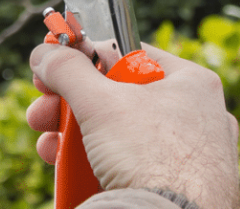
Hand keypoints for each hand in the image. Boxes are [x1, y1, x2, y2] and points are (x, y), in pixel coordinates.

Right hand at [27, 42, 239, 208]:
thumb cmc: (155, 159)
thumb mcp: (102, 104)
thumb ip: (69, 71)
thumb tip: (45, 53)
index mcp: (191, 82)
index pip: (130, 55)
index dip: (88, 57)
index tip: (55, 64)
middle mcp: (196, 115)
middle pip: (120, 98)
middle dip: (71, 106)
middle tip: (43, 112)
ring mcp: (189, 155)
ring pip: (122, 135)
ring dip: (76, 139)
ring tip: (49, 148)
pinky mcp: (178, 187)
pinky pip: (134, 167)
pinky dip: (99, 167)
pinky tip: (73, 173)